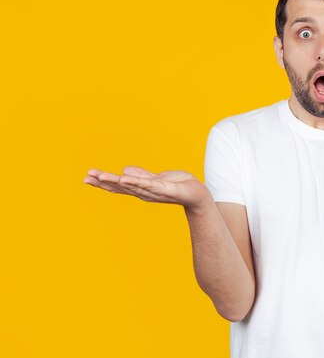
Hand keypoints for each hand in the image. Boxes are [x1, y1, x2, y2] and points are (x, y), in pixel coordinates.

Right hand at [83, 166, 211, 211]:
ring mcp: (152, 191)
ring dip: (114, 180)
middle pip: (120, 187)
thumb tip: (124, 170)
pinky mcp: (163, 188)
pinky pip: (147, 184)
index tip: (88, 176)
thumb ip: (141, 175)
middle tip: (86, 177)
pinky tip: (123, 178)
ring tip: (100, 176)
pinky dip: (134, 181)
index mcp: (141, 188)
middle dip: (102, 182)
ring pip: (130, 185)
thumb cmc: (178, 185)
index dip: (103, 181)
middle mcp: (144, 192)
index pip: (119, 185)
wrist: (197, 193)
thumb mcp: (157, 178)